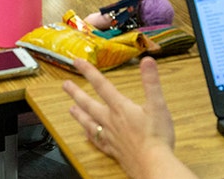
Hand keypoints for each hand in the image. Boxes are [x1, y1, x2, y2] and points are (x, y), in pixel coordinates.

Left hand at [63, 57, 177, 178]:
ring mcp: (110, 136)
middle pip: (89, 104)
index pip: (102, 85)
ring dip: (79, 114)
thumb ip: (151, 81)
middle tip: (65, 85)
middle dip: (76, 93)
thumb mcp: (158, 104)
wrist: (153, 163)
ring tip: (70, 108)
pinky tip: (85, 134)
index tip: (78, 62)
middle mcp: (111, 121)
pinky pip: (97, 141)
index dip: (89, 72)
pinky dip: (90, 136)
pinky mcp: (113, 150)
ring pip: (89, 122)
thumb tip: (147, 61)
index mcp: (120, 108)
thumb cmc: (156, 135)